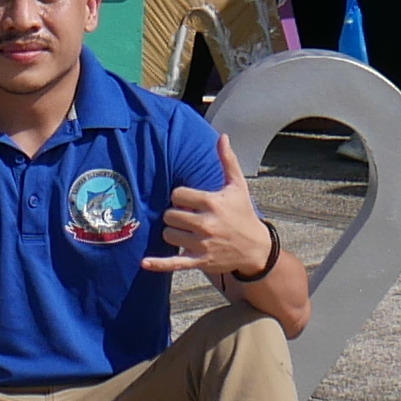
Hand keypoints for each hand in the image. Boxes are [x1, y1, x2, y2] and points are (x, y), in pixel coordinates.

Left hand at [143, 170, 279, 283]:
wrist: (255, 248)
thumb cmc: (243, 213)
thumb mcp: (238, 186)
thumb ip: (227, 160)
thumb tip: (223, 136)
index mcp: (212, 203)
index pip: (177, 195)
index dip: (181, 196)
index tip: (191, 200)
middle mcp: (205, 224)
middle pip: (170, 215)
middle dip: (176, 214)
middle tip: (189, 216)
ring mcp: (202, 244)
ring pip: (169, 235)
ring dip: (174, 232)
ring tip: (188, 230)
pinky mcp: (200, 261)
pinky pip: (175, 263)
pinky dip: (159, 264)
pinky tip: (144, 262)